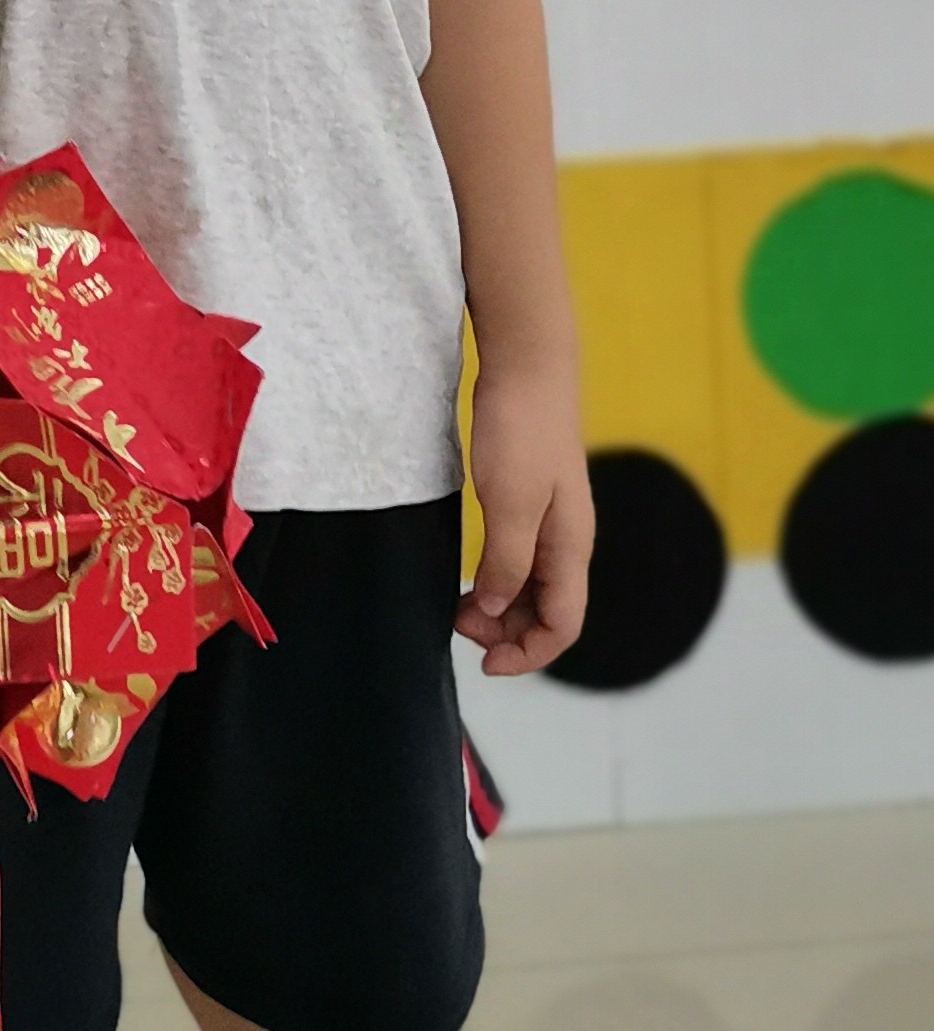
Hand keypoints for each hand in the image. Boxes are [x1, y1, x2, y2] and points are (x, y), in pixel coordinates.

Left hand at [455, 362, 593, 676]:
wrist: (528, 367)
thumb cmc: (522, 431)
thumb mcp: (511, 503)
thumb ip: (508, 564)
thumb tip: (497, 612)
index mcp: (571, 548)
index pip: (565, 626)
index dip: (529, 655)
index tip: (483, 663)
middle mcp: (567, 543)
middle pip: (549, 614)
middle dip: (508, 635)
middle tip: (458, 625)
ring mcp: (551, 525)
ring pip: (533, 591)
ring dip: (501, 611)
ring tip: (459, 607)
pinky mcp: (531, 506)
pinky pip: (520, 563)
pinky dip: (497, 583)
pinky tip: (471, 580)